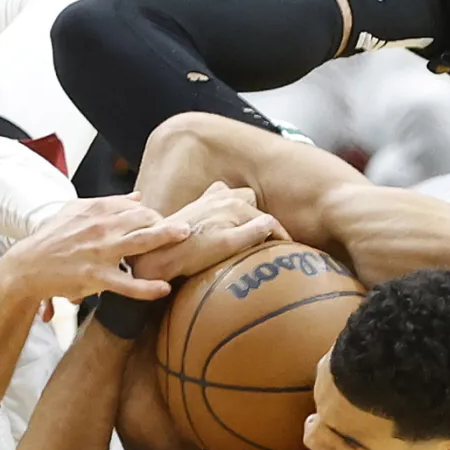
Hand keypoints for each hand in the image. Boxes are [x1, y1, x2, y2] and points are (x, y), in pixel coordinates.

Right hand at [1, 195, 189, 303]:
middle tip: (185, 229)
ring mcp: (100, 252)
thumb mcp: (76, 211)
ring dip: (166, 239)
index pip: (135, 207)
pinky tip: (164, 288)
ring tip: (186, 238)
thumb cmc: (51, 238)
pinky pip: (127, 284)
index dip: (152, 215)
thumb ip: (109, 203)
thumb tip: (139, 197)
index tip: (162, 223)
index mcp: (96, 210)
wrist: (28, 266)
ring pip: (141, 244)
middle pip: (143, 220)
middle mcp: (101, 228)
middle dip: (166, 223)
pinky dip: (147, 287)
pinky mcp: (96, 277)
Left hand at [131, 182, 285, 281]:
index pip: (268, 220)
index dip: (281, 236)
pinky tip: (222, 223)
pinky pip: (220, 197)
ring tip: (243, 229)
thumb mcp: (228, 246)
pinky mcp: (197, 204)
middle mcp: (223, 195)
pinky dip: (226, 207)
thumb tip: (271, 222)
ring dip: (243, 209)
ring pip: (236, 196)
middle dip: (259, 218)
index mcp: (235, 205)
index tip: (289, 250)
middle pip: (252, 202)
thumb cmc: (193, 254)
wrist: (159, 253)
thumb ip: (253, 231)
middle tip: (261, 239)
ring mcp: (208, 197)